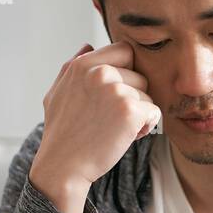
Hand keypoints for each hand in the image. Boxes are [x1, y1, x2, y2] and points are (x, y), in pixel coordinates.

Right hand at [29, 41, 161, 212]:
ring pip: (148, 95)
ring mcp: (116, 90)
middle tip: (114, 118)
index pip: (124, 50)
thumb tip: (88, 46)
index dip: (127, 71)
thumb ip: (73, 67)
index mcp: (82, 65)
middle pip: (140, 76)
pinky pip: (154, 112)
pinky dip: (146, 127)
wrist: (63, 166)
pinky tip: (127, 137)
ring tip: (116, 129)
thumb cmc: (62, 133)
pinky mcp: (130, 111)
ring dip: (139, 114)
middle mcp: (99, 72)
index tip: (118, 92)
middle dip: (134, 96)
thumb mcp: (57, 93)